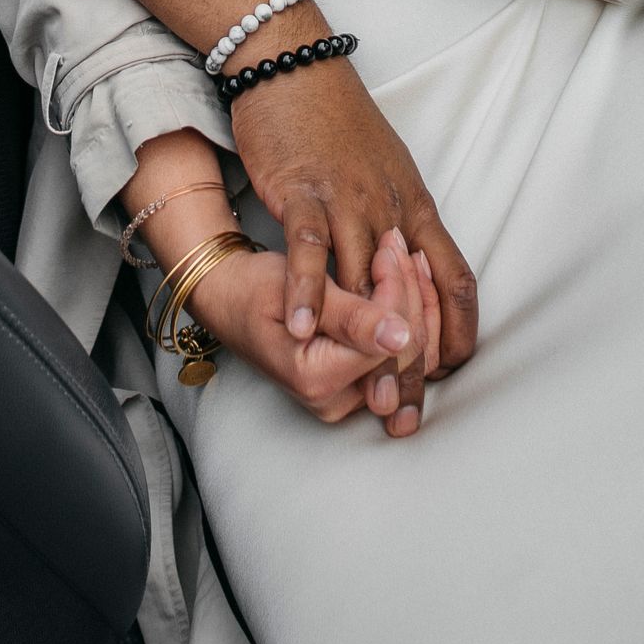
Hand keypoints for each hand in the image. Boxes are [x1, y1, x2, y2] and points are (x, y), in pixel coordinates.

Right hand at [188, 232, 441, 432]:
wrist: (228, 298)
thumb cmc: (255, 288)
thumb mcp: (298, 291)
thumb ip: (351, 317)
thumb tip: (398, 338)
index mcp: (318, 381)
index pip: (391, 340)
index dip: (398, 288)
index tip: (386, 245)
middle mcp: (336, 400)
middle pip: (410, 350)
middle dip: (411, 290)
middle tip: (395, 244)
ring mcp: (348, 395)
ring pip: (413, 351)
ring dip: (415, 299)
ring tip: (402, 255)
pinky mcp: (356, 381)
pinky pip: (400, 351)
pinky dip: (407, 310)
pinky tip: (404, 277)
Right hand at [233, 67, 477, 432]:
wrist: (292, 61)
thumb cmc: (335, 115)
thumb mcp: (386, 169)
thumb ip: (397, 218)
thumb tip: (407, 264)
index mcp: (415, 204)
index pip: (454, 278)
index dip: (456, 331)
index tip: (448, 375)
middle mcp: (390, 208)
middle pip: (414, 296)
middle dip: (412, 360)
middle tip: (406, 410)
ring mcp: (348, 200)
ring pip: (366, 283)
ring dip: (366, 343)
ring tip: (363, 396)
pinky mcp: (304, 191)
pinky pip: (308, 250)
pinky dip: (304, 292)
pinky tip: (297, 328)